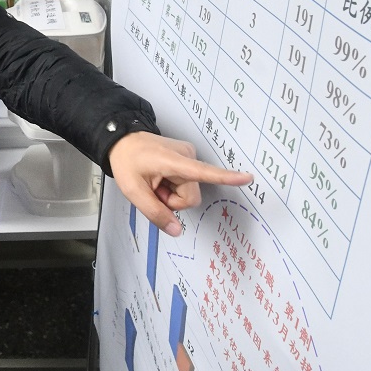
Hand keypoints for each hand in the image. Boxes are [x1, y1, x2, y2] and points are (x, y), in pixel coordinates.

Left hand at [108, 131, 252, 236]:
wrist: (123, 140)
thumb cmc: (127, 162)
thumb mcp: (133, 191)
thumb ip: (155, 212)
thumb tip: (177, 230)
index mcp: (173, 161)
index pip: (203, 172)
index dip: (226, 178)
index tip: (247, 178)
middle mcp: (187, 155)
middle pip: (191, 196)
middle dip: (173, 200)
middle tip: (155, 189)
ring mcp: (189, 154)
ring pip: (190, 191)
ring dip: (172, 193)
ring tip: (156, 182)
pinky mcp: (189, 157)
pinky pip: (188, 182)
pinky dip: (174, 185)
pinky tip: (160, 177)